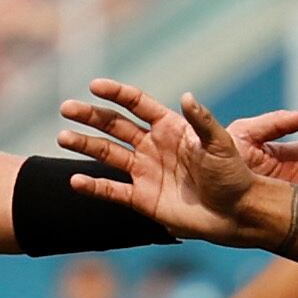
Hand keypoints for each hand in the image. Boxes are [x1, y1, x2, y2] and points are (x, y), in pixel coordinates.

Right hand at [54, 82, 297, 243]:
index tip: (95, 85)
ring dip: (84, 145)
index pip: (136, 104)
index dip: (116, 93)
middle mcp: (152, 146)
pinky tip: (75, 180)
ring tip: (62, 136)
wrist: (236, 213)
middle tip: (67, 108)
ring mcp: (144, 172)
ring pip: (106, 154)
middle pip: (114, 126)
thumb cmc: (232, 174)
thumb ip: (201, 120)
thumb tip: (186, 96)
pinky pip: (112, 190)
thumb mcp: (221, 143)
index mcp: (169, 127)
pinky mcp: (141, 199)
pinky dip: (93, 186)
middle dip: (90, 116)